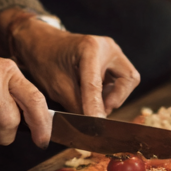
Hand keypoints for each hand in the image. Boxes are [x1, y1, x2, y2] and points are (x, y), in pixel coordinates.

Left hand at [8, 17, 139, 116]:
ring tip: (90, 100)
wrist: (42, 43)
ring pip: (127, 81)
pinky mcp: (112, 59)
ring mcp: (112, 52)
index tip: (95, 125)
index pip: (95, 84)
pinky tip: (91, 93)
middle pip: (128, 79)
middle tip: (96, 110)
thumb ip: (76, 106)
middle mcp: (106, 46)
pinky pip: (120, 81)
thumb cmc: (46, 59)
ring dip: (112, 97)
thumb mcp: (57, 86)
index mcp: (90, 48)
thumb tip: (90, 127)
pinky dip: (109, 92)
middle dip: (115, 99)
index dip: (95, 107)